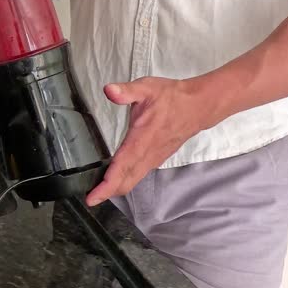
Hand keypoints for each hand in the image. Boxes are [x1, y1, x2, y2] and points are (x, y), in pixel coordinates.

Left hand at [85, 77, 217, 205]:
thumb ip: (126, 91)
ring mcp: (154, 159)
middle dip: (107, 193)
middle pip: (126, 182)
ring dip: (115, 188)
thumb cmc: (172, 98)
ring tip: (98, 190)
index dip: (106, 186)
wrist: (198, 106)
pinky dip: (125, 181)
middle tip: (89, 198)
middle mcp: (148, 154)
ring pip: (133, 181)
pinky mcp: (157, 158)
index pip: (121, 168)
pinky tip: (116, 177)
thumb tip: (109, 90)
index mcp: (141, 141)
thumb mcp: (146, 88)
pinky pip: (138, 175)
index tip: (91, 198)